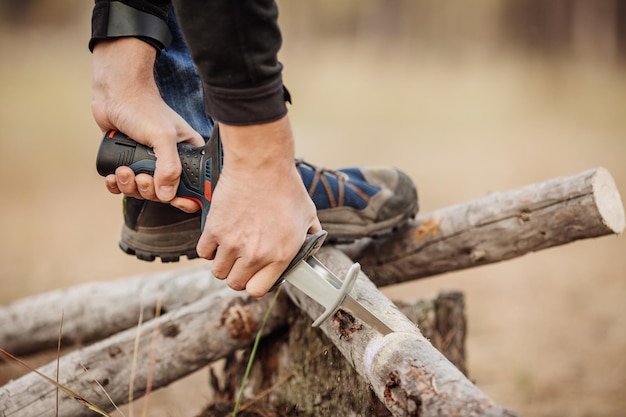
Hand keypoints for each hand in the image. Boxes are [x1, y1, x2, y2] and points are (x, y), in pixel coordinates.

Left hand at [91, 38, 203, 211]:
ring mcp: (148, 162)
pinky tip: (113, 177)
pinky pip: (124, 184)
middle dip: (148, 190)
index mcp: (187, 154)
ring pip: (142, 190)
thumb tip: (167, 195)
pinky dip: (117, 185)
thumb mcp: (163, 137)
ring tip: (123, 171)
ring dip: (130, 186)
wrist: (116, 93)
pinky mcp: (129, 161)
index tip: (175, 200)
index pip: (193, 186)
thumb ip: (169, 167)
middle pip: (163, 193)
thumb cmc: (144, 107)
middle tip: (141, 177)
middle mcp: (170, 160)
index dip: (185, 198)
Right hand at [198, 117, 321, 296]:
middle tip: (241, 262)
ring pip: (218, 271)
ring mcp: (232, 243)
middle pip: (235, 283)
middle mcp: (256, 254)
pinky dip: (209, 249)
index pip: (258, 289)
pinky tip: (218, 239)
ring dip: (223, 263)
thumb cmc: (285, 187)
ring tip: (230, 250)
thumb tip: (313, 245)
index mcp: (280, 255)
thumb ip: (310, 237)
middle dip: (238, 275)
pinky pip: (204, 253)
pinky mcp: (214, 229)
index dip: (255, 284)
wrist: (261, 164)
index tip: (255, 276)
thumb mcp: (308, 216)